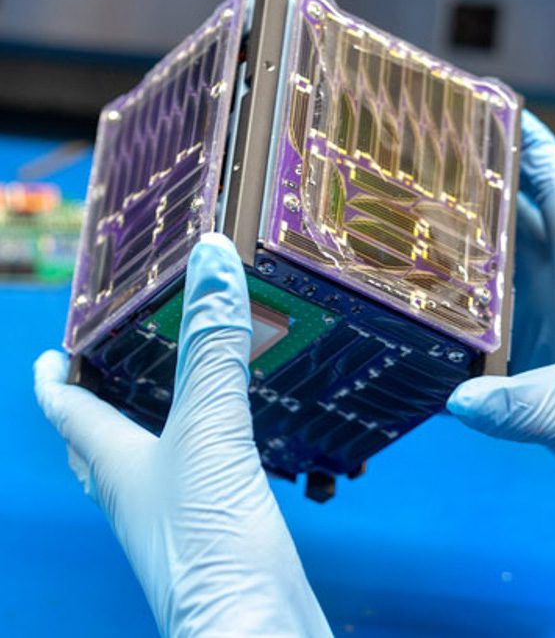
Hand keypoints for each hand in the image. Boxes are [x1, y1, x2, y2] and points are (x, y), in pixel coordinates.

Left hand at [35, 233, 331, 637]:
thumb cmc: (208, 548)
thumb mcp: (208, 430)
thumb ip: (213, 347)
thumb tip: (212, 258)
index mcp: (117, 464)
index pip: (68, 410)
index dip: (54, 377)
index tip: (50, 349)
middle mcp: (140, 491)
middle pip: (100, 442)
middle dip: (100, 401)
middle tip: (114, 362)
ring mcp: (180, 517)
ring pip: (156, 460)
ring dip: (161, 423)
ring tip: (183, 388)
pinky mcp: (224, 534)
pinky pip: (211, 478)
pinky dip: (222, 450)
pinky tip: (252, 440)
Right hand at [448, 113, 554, 528]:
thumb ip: (523, 405)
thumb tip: (458, 399)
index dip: (534, 147)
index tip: (496, 108)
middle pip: (524, 221)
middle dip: (483, 186)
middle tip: (428, 156)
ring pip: (505, 267)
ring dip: (468, 241)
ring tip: (413, 213)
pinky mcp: (543, 364)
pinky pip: (495, 317)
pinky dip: (464, 302)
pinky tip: (427, 298)